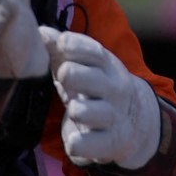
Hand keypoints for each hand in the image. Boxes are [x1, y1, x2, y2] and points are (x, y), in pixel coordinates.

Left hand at [39, 27, 160, 169]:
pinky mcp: (112, 143)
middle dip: (72, 76)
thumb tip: (40, 32)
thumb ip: (62, 50)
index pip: (94, 52)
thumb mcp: (85, 67)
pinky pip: (86, 144)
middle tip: (64, 80)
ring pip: (87, 111)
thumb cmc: (98, 90)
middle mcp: (115, 89)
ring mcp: (115, 117)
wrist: (136, 124)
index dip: (74, 47)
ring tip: (75, 111)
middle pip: (87, 78)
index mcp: (108, 67)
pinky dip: (77, 143)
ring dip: (77, 110)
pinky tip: (75, 140)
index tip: (60, 46)